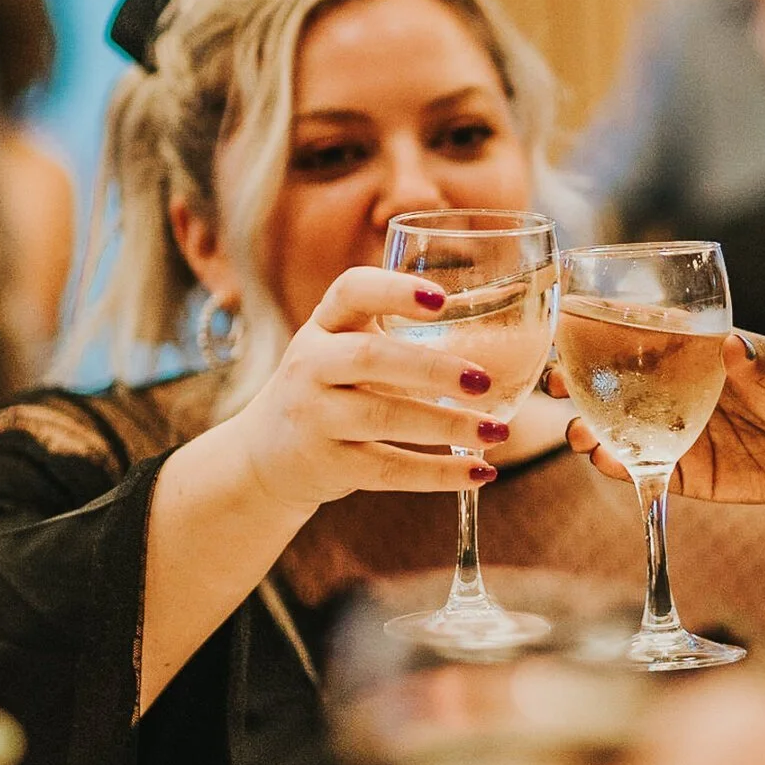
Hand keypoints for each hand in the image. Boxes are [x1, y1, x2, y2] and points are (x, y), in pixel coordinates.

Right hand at [218, 266, 518, 514]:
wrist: (266, 456)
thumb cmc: (328, 390)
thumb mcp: (342, 350)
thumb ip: (397, 336)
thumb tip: (498, 336)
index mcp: (324, 325)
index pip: (351, 292)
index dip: (394, 291)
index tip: (442, 300)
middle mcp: (310, 365)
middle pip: (370, 358)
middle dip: (431, 368)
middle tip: (483, 380)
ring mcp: (314, 417)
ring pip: (383, 417)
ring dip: (447, 425)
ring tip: (497, 431)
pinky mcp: (327, 464)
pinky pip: (388, 470)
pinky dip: (439, 473)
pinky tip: (481, 472)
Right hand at [555, 331, 764, 506]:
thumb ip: (763, 359)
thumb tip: (735, 346)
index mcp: (691, 349)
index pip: (631, 336)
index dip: (592, 332)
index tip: (563, 330)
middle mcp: (672, 389)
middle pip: (609, 384)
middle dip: (574, 383)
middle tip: (554, 385)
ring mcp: (675, 432)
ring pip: (617, 430)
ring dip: (590, 430)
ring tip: (579, 434)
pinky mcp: (687, 472)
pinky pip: (646, 471)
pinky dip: (622, 469)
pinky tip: (607, 464)